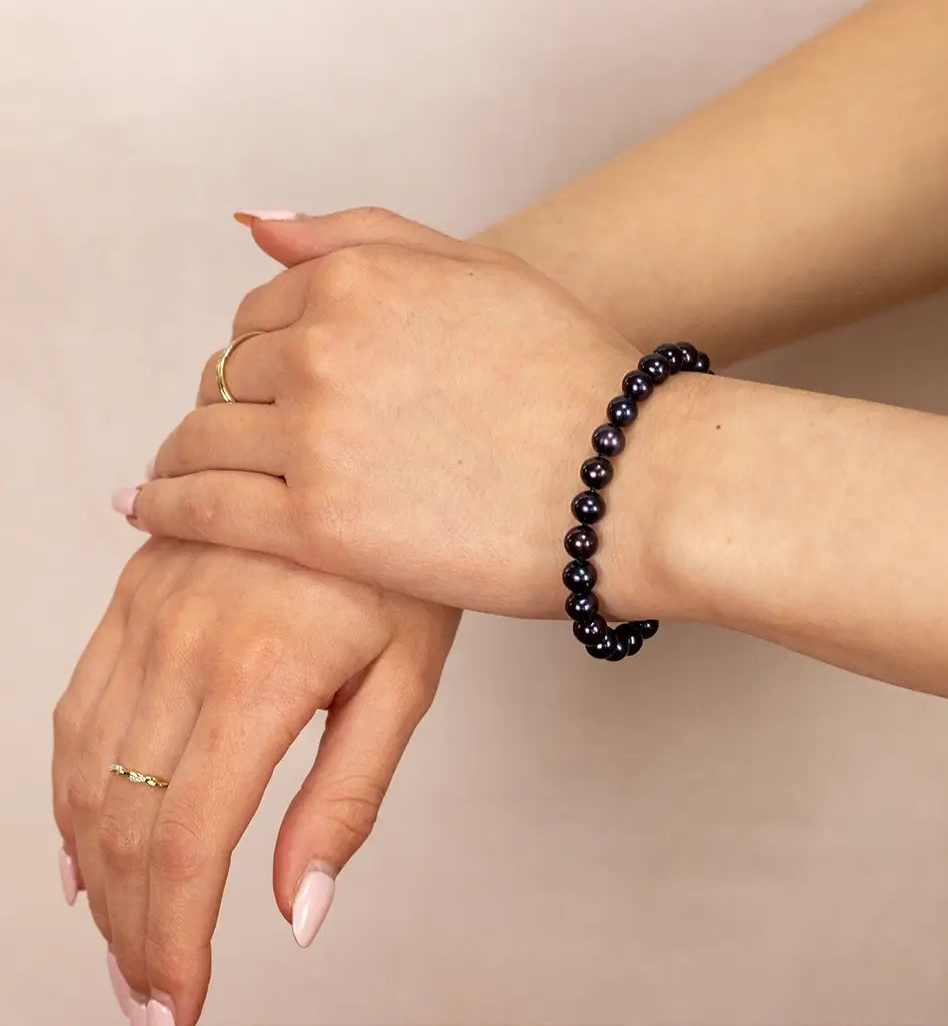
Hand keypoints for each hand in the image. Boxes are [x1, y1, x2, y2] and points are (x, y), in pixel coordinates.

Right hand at [52, 538, 457, 1025]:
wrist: (368, 451)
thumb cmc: (405, 569)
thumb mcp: (405, 680)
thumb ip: (347, 796)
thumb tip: (299, 913)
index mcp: (261, 673)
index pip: (190, 840)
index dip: (176, 936)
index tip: (180, 1005)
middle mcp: (185, 643)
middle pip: (126, 820)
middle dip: (132, 925)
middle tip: (152, 994)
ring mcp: (148, 612)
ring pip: (86, 770)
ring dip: (94, 872)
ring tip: (121, 937)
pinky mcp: (133, 593)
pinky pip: (77, 705)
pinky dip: (68, 787)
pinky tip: (80, 844)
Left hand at [129, 209, 697, 619]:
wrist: (631, 481)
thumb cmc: (574, 378)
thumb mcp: (481, 270)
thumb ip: (361, 235)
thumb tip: (256, 226)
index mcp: (359, 279)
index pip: (260, 309)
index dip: (260, 349)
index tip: (269, 386)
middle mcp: (324, 347)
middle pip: (229, 373)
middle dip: (230, 402)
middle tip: (239, 437)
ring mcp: (318, 438)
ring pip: (203, 437)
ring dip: (183, 451)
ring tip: (176, 473)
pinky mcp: (321, 527)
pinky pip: (206, 508)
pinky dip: (165, 505)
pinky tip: (144, 507)